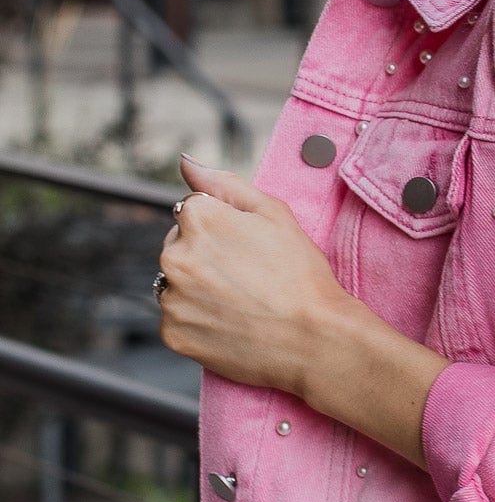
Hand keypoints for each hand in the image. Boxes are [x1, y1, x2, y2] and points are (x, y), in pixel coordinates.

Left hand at [156, 154, 348, 397]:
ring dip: (199, 288)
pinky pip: (179, 320)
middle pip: (180, 247)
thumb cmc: (300, 273)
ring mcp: (171, 298)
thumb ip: (224, 183)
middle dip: (205, 256)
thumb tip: (186, 162)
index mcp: (197, 219)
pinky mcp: (174, 334)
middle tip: (248, 276)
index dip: (224, 229)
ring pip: (177, 284)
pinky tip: (232, 322)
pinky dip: (199, 321)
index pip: (193, 213)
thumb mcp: (274, 213)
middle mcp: (174, 256)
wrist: (314, 339)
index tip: (248, 249)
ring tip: (241, 301)